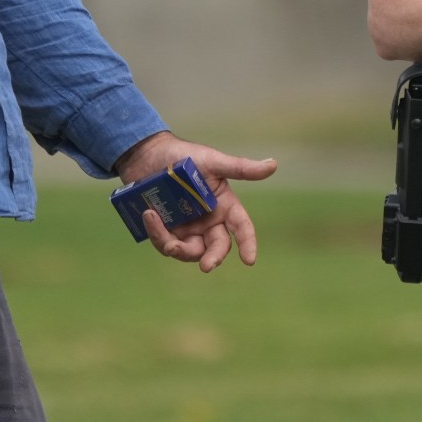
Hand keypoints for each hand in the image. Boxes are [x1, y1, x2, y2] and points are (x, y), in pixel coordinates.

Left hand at [115, 132, 277, 272]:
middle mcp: (208, 222)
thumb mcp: (213, 161)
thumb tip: (273, 164)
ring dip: (177, 247)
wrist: (147, 156)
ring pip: (190, 251)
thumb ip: (241, 168)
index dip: (247, 243)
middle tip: (207, 265)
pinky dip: (157, 233)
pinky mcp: (167, 232)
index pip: (241, 228)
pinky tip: (149, 215)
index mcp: (224, 206)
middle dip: (213, 258)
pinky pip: (166, 243)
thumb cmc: (184, 155)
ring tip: (160, 228)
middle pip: (217, 247)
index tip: (249, 260)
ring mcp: (188, 229)